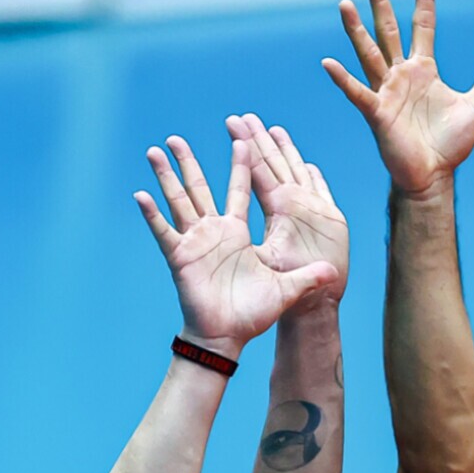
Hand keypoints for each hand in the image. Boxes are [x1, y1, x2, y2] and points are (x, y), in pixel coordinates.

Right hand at [135, 137, 341, 357]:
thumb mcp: (286, 289)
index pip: (241, 190)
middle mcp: (214, 231)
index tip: (242, 137)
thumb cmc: (253, 312)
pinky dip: (152, 214)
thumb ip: (308, 277)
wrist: (229, 335)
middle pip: (200, 187)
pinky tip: (140, 194)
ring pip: (178, 201)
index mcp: (238, 233)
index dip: (242, 164)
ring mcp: (195, 241)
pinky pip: (163, 232)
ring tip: (155, 151)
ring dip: (166, 176)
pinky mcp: (180, 257)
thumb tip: (333, 271)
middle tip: (176, 137)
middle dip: (188, 162)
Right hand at [323, 0, 473, 197]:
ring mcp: (386, 92)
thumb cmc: (449, 145)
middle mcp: (401, 75)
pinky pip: (357, 92)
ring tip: (345, 4)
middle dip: (382, 3)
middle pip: (388, 31)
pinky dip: (343, 78)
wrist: (434, 176)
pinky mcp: (377, 113)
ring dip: (356, 30)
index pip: (422, 26)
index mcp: (423, 70)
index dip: (424, 1)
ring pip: (369, 54)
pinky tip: (329, 62)